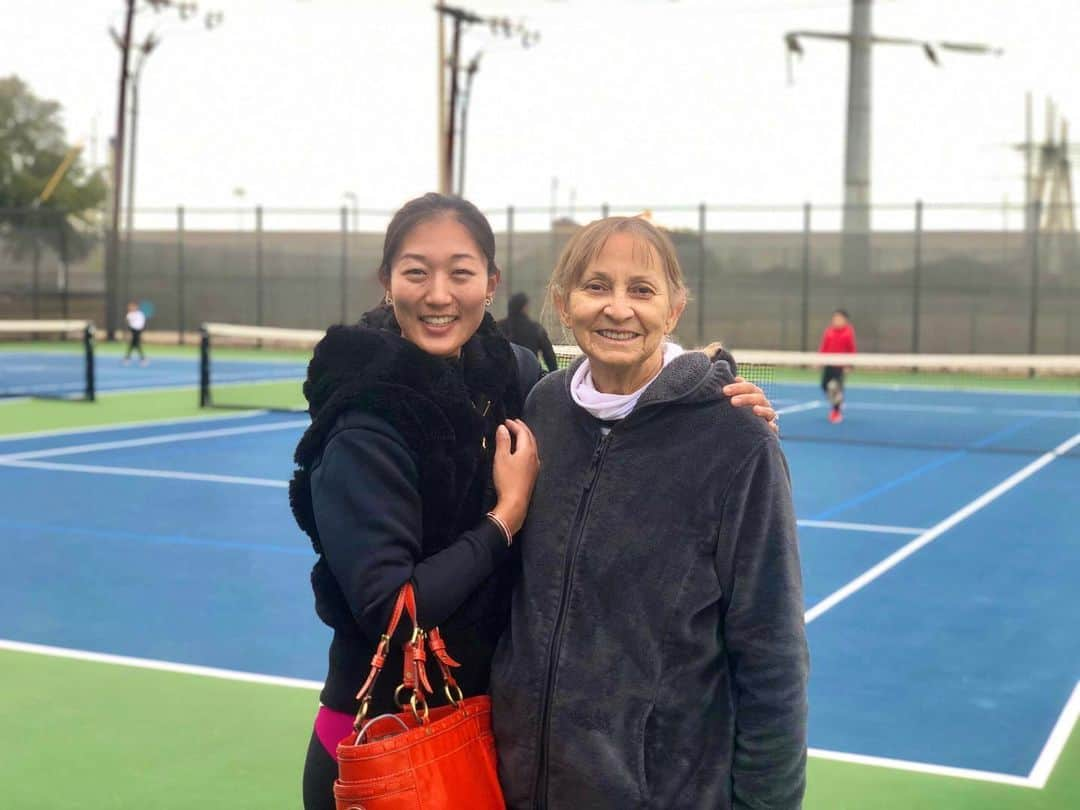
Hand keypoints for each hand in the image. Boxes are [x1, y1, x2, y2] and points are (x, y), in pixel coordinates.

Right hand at [491, 419, 539, 533]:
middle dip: (522, 429)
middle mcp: (534, 456)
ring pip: (532, 446)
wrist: (515, 503)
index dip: (515, 425)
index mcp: (527, 450)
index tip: (506, 421)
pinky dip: (526, 447)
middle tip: (514, 423)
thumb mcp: (501, 458)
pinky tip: (521, 452)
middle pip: (530, 438)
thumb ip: (502, 441)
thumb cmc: (507, 480)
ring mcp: (535, 466)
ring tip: (517, 435)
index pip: (523, 432)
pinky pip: (531, 455)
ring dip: (525, 438)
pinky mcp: (532, 474)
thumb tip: (502, 428)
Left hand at [722, 377, 778, 434]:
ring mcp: (768, 417)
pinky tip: (768, 426)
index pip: (749, 387)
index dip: (738, 387)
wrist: (740, 436)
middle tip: (733, 401)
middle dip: (746, 398)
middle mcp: (762, 405)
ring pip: (769, 411)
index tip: (725, 390)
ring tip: (755, 410)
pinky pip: (774, 428)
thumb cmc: (733, 416)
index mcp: (753, 396)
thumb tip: (730, 380)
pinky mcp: (770, 431)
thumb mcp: (730, 405)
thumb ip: (731, 394)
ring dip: (762, 410)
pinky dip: (772, 427)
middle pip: (759, 396)